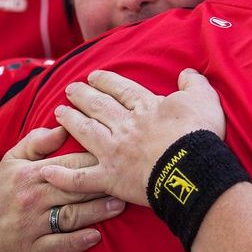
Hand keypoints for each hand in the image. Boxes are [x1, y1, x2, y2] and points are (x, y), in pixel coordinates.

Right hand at [0, 126, 125, 251]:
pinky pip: (59, 245)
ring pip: (71, 216)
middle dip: (103, 184)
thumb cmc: (1, 192)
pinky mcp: (32, 249)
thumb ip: (37, 142)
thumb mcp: (12, 161)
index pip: (70, 164)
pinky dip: (78, 242)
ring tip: (120, 205)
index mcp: (31, 174)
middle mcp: (33, 198)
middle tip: (128, 180)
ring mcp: (32, 225)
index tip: (119, 156)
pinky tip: (96, 237)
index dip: (96, 160)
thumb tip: (63, 126)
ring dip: (97, 212)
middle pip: (75, 188)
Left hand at [40, 68, 225, 205]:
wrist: (192, 170)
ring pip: (85, 132)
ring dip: (70, 121)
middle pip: (98, 106)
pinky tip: (47, 171)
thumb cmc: (200, 135)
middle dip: (82, 95)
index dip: (106, 81)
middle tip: (70, 89)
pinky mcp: (110, 179)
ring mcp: (114, 152)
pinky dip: (63, 176)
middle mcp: (124, 126)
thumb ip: (194, 84)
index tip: (94, 76)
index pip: (121, 89)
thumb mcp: (205, 100)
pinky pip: (81, 178)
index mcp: (145, 107)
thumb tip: (187, 73)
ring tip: (57, 112)